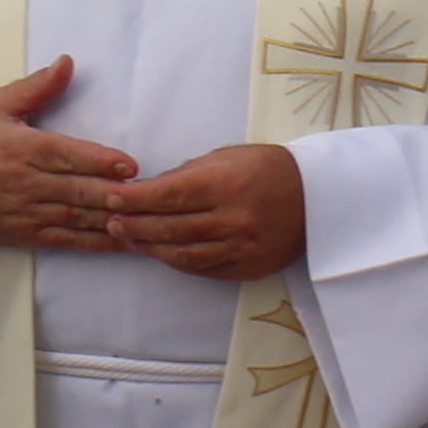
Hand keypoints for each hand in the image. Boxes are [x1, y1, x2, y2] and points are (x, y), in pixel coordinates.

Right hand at [0, 57, 136, 248]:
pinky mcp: (29, 234)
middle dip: (113, 193)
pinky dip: (99, 242)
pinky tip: (125, 239)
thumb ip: (36, 87)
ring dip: (112, 219)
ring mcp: (27, 211)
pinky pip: (69, 241)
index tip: (128, 164)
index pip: (63, 154)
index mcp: (19, 148)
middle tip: (149, 194)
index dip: (97, 160)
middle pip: (76, 189)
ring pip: (77, 218)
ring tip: (144, 218)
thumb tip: (67, 63)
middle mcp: (23, 181)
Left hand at [108, 140, 307, 281]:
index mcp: (226, 185)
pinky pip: (202, 269)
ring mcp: (243, 248)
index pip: (168, 196)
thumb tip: (144, 191)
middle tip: (111, 222)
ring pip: (183, 255)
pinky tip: (160, 251)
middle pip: (171, 228)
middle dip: (135, 225)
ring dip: (150, 247)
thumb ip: (183, 176)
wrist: (316, 196)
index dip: (135, 199)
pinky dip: (176, 261)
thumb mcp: (223, 158)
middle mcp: (235, 219)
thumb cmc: (264, 168)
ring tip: (128, 238)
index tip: (111, 198)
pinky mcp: (248, 267)